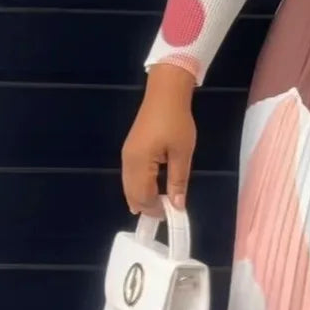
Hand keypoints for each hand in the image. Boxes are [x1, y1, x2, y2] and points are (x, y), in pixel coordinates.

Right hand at [121, 65, 196, 215]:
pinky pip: (130, 176)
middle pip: (131, 193)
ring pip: (128, 186)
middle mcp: (128, 161)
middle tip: (165, 213)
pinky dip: (138, 187)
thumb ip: (178, 181)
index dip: (156, 209)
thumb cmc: (176, 122)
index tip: (172, 215)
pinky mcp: (129, 150)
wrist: (165, 94)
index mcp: (140, 162)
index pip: (143, 196)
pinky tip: (150, 190)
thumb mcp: (182, 153)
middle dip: (146, 206)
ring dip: (141, 198)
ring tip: (159, 205)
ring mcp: (126, 155)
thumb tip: (177, 206)